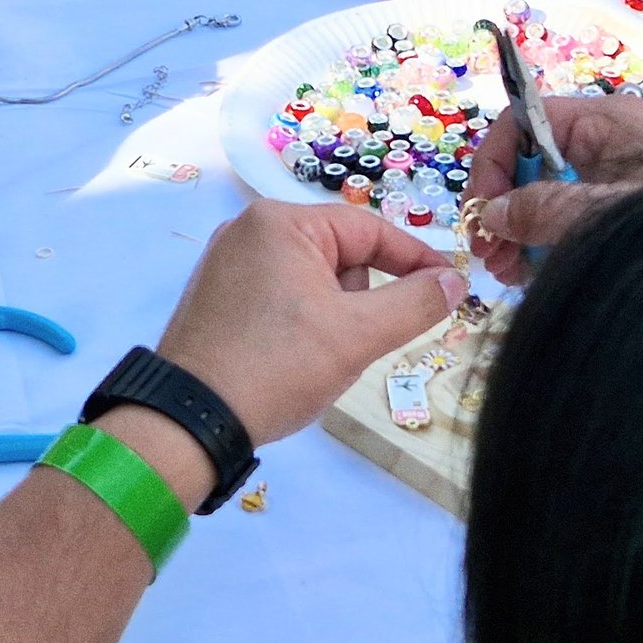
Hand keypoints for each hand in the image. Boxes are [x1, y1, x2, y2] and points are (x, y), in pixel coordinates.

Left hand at [154, 200, 464, 446]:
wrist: (188, 420)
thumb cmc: (277, 367)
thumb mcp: (357, 336)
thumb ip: (414, 303)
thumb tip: (454, 280)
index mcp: (281, 222)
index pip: (369, 230)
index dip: (416, 261)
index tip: (451, 288)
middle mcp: (249, 229)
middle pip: (340, 255)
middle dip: (360, 301)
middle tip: (355, 344)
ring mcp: (227, 263)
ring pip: (313, 281)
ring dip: (332, 318)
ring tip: (315, 360)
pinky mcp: (216, 296)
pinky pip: (280, 298)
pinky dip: (300, 326)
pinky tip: (291, 362)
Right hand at [462, 92, 642, 286]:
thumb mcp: (600, 214)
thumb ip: (540, 209)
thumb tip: (492, 214)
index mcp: (606, 120)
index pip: (525, 121)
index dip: (494, 163)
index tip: (480, 213)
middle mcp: (611, 141)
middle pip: (533, 161)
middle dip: (503, 206)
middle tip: (488, 256)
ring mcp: (620, 177)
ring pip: (550, 194)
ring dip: (519, 231)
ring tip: (507, 274)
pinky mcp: (627, 211)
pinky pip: (574, 218)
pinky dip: (549, 243)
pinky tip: (536, 275)